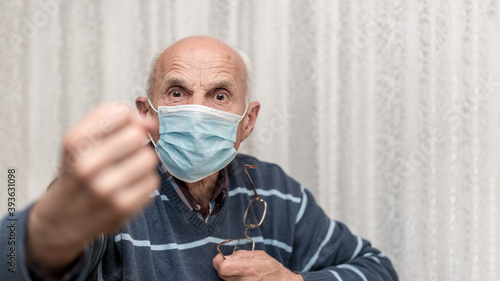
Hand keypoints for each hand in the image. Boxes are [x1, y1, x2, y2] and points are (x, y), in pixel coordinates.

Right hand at [26, 103, 158, 273]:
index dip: (128, 119)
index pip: (120, 113)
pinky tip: (128, 187)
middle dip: (135, 141)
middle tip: (123, 154)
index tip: (122, 130)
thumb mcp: (81, 141)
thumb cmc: (77, 172)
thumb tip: (150, 123)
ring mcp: (104, 189)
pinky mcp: (122, 208)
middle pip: (136, 135)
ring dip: (142, 162)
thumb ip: (114, 122)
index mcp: (75, 143)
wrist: (60, 220)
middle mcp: (86, 165)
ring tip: (126, 170)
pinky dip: (145, 182)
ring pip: (149, 158)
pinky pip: (152, 181)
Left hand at [213, 250, 303, 280]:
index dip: (219, 261)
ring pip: (225, 280)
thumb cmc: (272, 269)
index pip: (222, 267)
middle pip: (221, 274)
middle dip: (224, 268)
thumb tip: (225, 256)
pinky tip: (243, 278)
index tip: (222, 258)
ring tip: (241, 272)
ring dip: (229, 275)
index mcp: (248, 268)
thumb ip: (240, 255)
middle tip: (234, 265)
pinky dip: (234, 280)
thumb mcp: (259, 255)